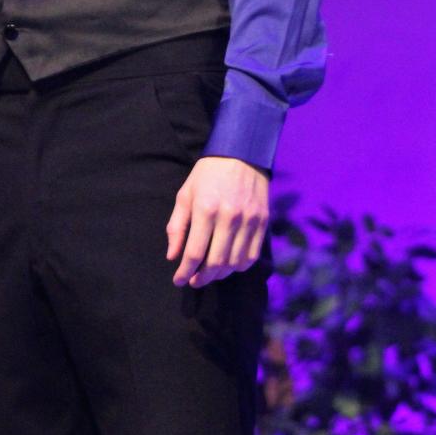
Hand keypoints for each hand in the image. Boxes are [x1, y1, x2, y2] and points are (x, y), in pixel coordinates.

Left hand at [167, 156, 268, 287]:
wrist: (241, 153)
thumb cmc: (207, 174)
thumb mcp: (185, 194)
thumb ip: (177, 226)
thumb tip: (173, 256)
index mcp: (205, 209)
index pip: (195, 253)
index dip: (185, 272)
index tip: (178, 280)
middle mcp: (229, 217)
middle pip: (216, 263)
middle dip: (202, 278)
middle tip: (194, 281)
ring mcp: (249, 220)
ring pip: (235, 263)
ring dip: (220, 275)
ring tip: (210, 274)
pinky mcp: (262, 222)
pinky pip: (252, 255)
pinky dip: (239, 266)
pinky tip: (229, 265)